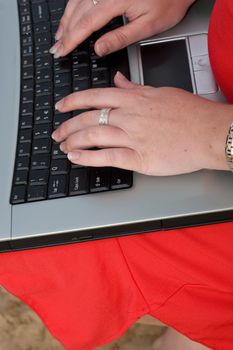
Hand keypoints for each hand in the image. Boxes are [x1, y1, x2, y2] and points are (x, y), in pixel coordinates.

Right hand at [50, 0, 195, 57]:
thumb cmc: (169, 1)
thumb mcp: (148, 26)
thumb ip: (121, 38)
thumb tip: (99, 49)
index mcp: (116, 0)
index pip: (87, 24)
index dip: (72, 39)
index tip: (62, 51)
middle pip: (78, 10)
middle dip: (65, 31)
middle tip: (56, 48)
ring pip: (78, 0)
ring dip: (67, 18)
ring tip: (60, 35)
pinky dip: (75, 6)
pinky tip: (72, 15)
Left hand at [52, 72, 231, 175]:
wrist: (209, 132)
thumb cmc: (191, 113)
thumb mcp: (160, 92)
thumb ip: (135, 88)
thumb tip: (119, 82)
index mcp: (134, 99)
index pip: (94, 96)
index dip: (73, 101)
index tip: (61, 106)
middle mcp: (130, 116)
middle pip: (88, 117)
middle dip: (68, 125)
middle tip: (58, 132)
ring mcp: (133, 137)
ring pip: (93, 135)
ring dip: (74, 141)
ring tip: (64, 146)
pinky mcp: (140, 158)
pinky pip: (108, 156)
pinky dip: (88, 157)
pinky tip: (76, 158)